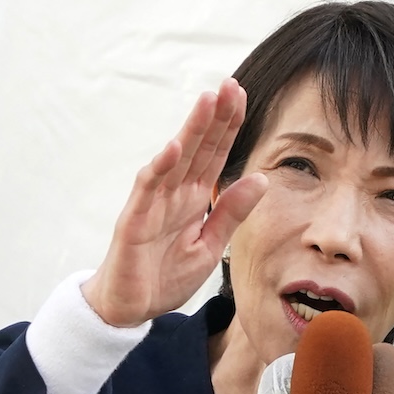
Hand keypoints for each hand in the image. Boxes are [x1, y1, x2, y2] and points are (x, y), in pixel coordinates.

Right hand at [82, 78, 267, 326]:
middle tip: (230, 85)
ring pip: (175, 160)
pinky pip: (147, 189)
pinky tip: (175, 147)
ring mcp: (153, 204)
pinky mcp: (134, 221)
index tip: (242, 96)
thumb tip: (261, 178)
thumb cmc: (164, 276)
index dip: (228, 127)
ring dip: (191, 130)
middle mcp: (175, 194)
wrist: (131, 308)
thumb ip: (232, 212)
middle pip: (198, 148)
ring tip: (207, 102)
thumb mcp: (210, 245)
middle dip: (214, 117)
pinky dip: (160, 167)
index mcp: (195, 199)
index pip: (216, 155)